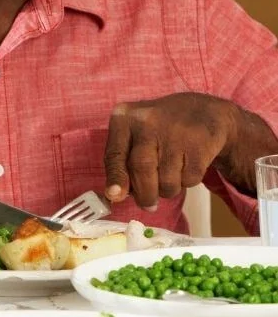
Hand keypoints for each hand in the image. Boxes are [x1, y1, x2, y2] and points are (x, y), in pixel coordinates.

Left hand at [103, 92, 240, 210]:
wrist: (202, 111)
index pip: (115, 153)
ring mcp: (175, 131)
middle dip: (145, 193)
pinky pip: (189, 178)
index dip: (115, 178)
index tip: (114, 195)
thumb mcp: (133, 136)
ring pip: (167, 179)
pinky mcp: (200, 143)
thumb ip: (122, 162)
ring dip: (167, 190)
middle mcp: (147, 121)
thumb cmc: (158, 130)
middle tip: (148, 204)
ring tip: (169, 179)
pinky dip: (186, 182)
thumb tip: (115, 196)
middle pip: (142, 168)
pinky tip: (186, 167)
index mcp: (124, 118)